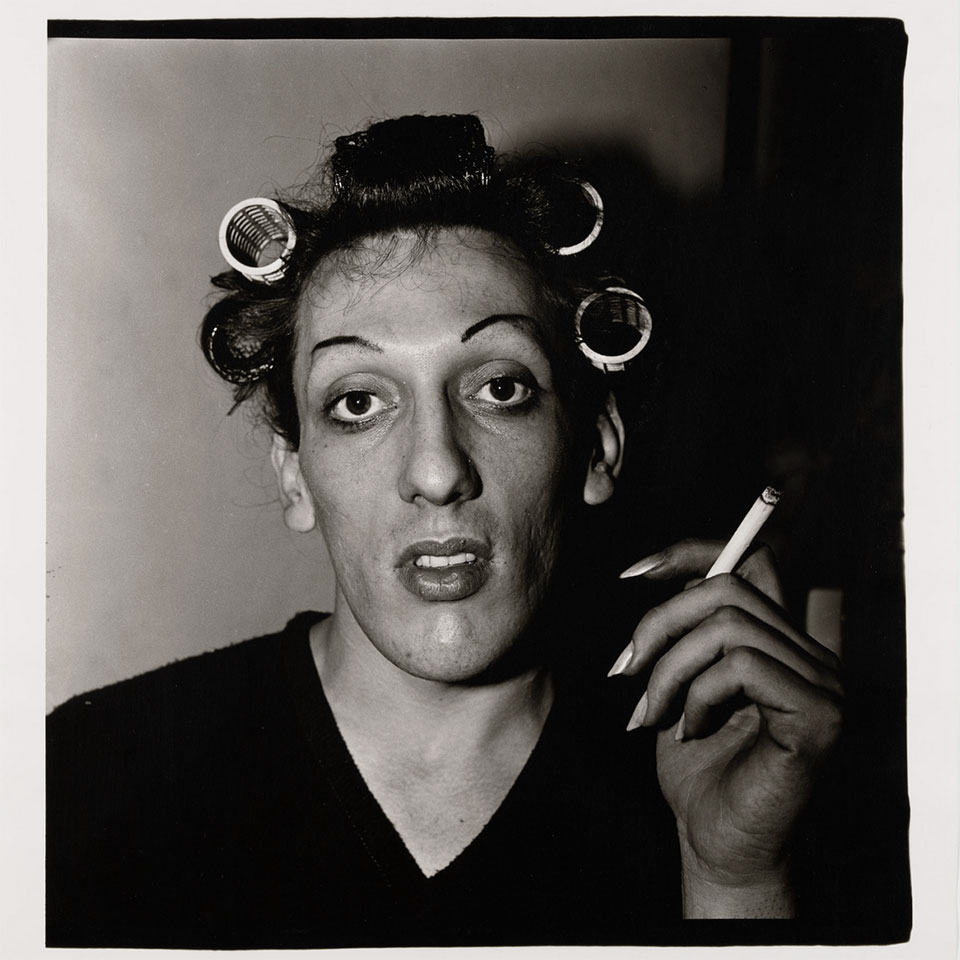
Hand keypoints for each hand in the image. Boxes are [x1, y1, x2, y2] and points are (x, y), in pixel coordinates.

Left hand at [610, 539, 842, 917]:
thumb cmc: (694, 765)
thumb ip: (682, 632)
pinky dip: (698, 694)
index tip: (632, 574)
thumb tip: (650, 572)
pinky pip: (742, 667)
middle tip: (624, 670)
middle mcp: (812, 655)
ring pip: (728, 627)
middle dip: (660, 622)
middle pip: (728, 587)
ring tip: (650, 713)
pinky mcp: (820, 715)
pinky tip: (688, 732)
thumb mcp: (676, 682)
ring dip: (669, 668)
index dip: (692, 552)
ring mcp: (823, 684)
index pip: (752, 560)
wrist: (715, 842)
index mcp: (781, 642)